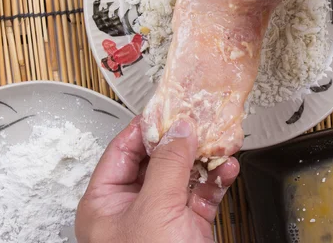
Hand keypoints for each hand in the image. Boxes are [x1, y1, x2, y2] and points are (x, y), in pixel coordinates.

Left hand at [75, 116, 239, 242]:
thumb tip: (179, 129)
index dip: (146, 126)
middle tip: (199, 118)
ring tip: (220, 140)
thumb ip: (168, 164)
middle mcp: (131, 206)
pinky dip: (216, 180)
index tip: (167, 106)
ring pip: (183, 175)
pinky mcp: (187, 227)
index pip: (122, 150)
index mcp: (105, 202)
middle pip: (156, 159)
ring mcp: (161, 217)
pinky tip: (227, 168)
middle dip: (181, 140)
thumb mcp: (155, 210)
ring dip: (203, 158)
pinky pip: (202, 194)